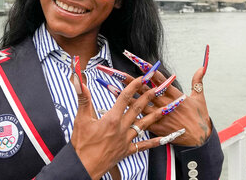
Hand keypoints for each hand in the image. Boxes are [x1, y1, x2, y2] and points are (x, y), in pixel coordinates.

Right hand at [70, 58, 168, 178]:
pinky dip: (154, 142)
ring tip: (166, 108)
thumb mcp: (81, 119)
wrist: (84, 167)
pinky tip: (163, 138)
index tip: (142, 77)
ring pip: (144, 125)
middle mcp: (121, 128)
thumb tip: (80, 82)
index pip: (125, 97)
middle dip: (149, 96)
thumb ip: (83, 98)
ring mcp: (126, 140)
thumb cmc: (81, 145)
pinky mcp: (127, 150)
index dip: (134, 85)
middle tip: (158, 87)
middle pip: (137, 108)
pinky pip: (143, 145)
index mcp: (111, 119)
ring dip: (155, 115)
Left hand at [102, 46, 211, 146]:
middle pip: (141, 88)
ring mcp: (157, 115)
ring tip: (108, 86)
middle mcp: (163, 102)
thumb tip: (201, 67)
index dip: (145, 67)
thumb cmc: (200, 117)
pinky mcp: (154, 126)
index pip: (156, 77)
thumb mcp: (200, 98)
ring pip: (136, 103)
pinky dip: (127, 115)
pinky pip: (137, 119)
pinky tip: (116, 111)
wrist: (199, 139)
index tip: (134, 58)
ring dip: (122, 95)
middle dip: (126, 78)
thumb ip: (197, 81)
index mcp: (173, 93)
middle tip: (112, 71)